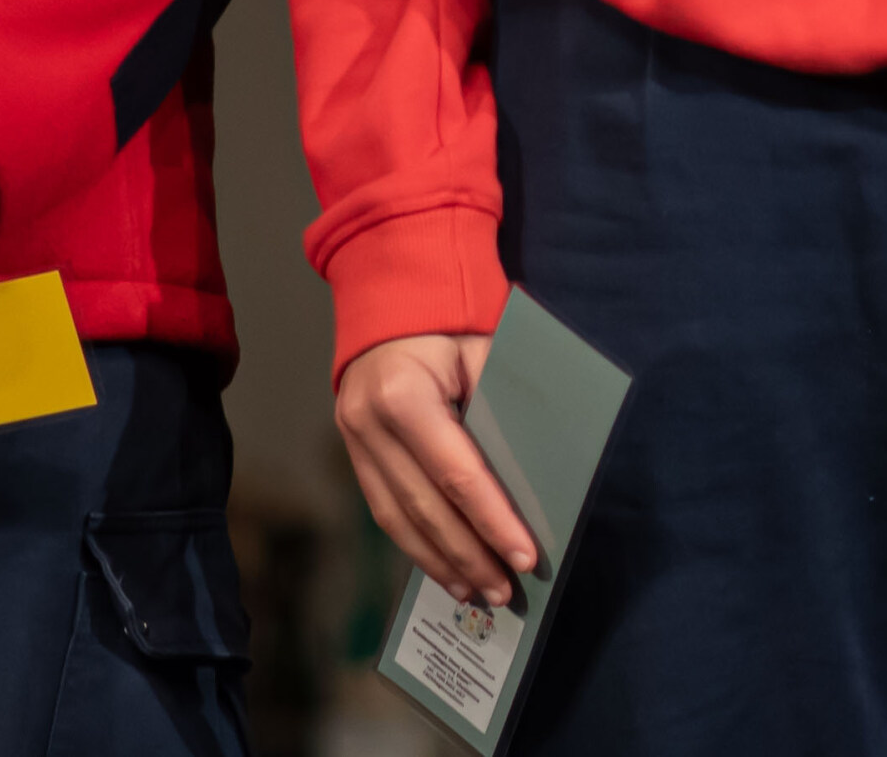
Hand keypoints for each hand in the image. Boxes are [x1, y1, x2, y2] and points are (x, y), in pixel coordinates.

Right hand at [340, 332, 529, 607]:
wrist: (391, 294)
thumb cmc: (450, 319)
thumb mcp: (483, 347)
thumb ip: (501, 405)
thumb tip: (535, 473)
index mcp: (404, 394)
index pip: (456, 474)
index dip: (492, 520)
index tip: (524, 557)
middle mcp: (369, 422)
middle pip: (424, 507)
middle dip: (468, 555)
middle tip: (504, 591)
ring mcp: (352, 439)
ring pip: (396, 518)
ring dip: (438, 560)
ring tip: (475, 592)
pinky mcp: (351, 450)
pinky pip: (382, 508)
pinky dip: (414, 542)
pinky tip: (442, 565)